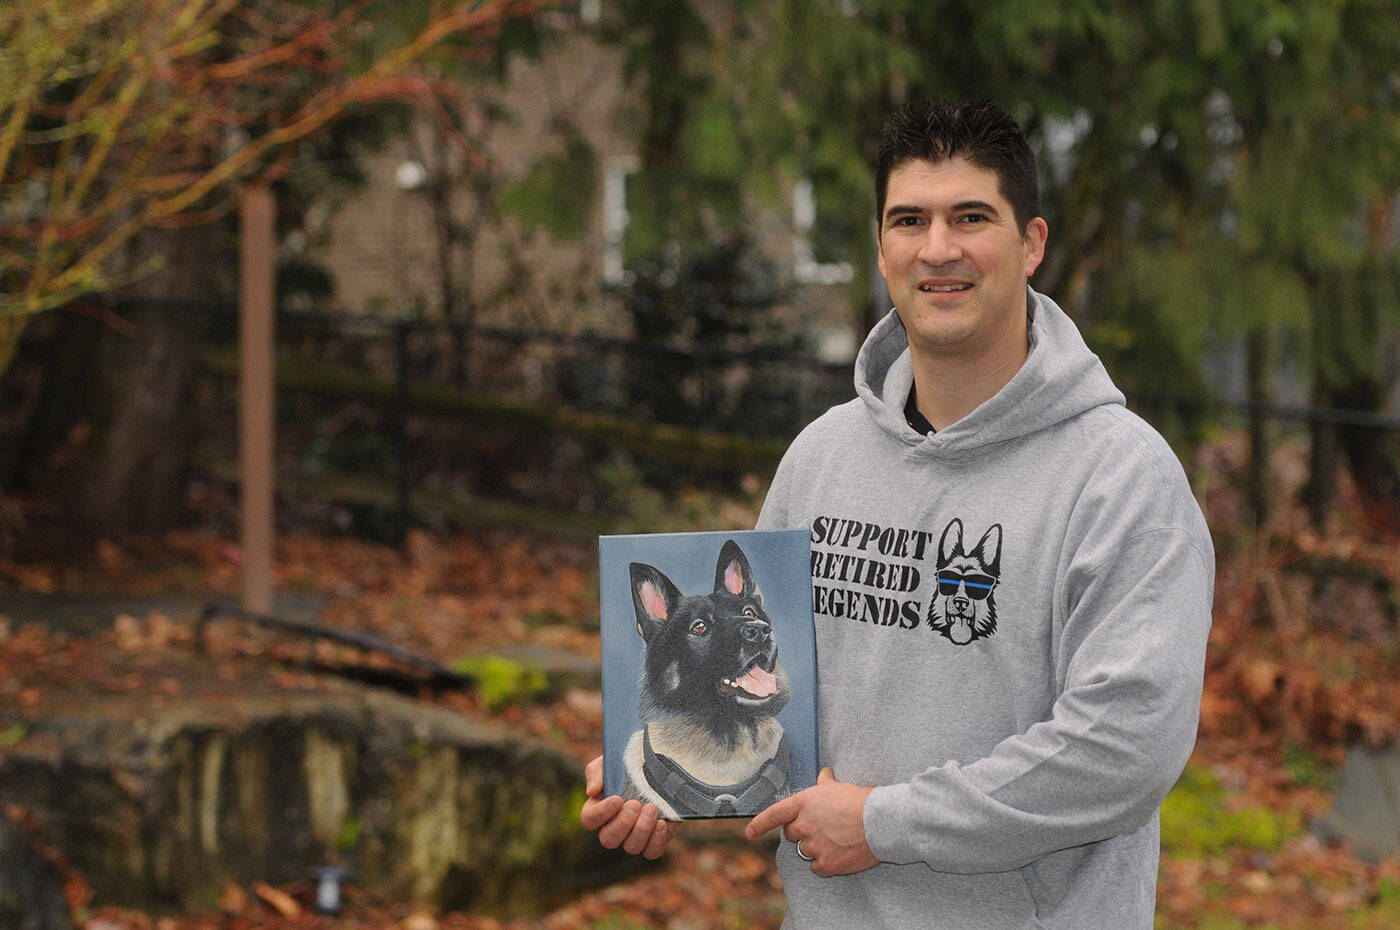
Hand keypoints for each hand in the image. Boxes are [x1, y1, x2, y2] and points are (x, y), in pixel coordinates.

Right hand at [580, 755, 677, 858]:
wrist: (661, 766)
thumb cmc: (630, 764)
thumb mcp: (611, 761)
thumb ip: (596, 772)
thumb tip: (591, 791)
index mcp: (599, 808)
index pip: (589, 819)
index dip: (600, 813)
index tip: (617, 799)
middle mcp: (615, 827)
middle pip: (609, 839)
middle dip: (623, 823)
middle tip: (636, 804)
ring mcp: (635, 835)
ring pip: (631, 847)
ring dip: (642, 830)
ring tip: (653, 809)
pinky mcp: (654, 838)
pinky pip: (652, 852)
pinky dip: (657, 841)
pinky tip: (662, 823)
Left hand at [745, 767, 878, 876]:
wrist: (881, 822)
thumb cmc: (861, 801)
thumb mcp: (839, 786)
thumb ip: (825, 783)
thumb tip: (824, 774)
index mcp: (804, 803)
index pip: (774, 814)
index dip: (760, 824)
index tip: (750, 833)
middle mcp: (804, 825)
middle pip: (791, 834)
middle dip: (802, 832)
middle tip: (823, 827)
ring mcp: (813, 846)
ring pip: (805, 851)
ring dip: (816, 847)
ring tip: (838, 838)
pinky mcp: (826, 864)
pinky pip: (817, 867)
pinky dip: (826, 862)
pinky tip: (840, 852)